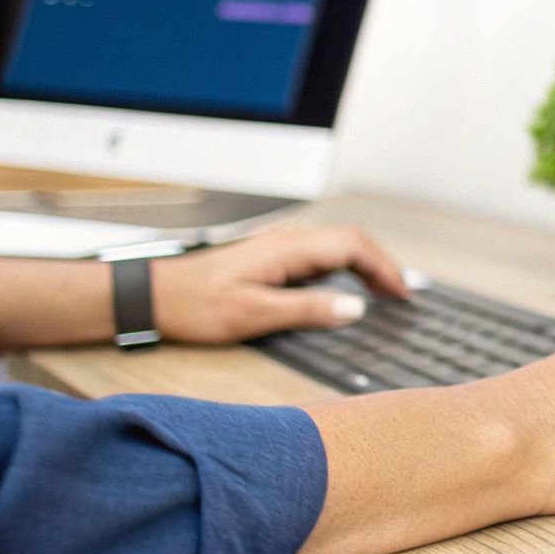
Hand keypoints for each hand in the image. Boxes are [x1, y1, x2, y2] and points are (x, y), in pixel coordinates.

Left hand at [152, 225, 410, 343]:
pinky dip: (345, 266)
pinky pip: (321, 252)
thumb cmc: (196, 305)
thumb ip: (307, 310)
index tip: (400, 293)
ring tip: (381, 292)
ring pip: (337, 244)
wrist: (153, 296)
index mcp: (288, 248)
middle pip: (350, 240)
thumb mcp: (253, 314)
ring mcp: (280, 244)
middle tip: (398, 295)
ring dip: (364, 264)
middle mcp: (288, 239)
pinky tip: (345, 287)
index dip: (383, 268)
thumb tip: (354, 309)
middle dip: (381, 264)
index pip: (352, 246)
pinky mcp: (272, 254)